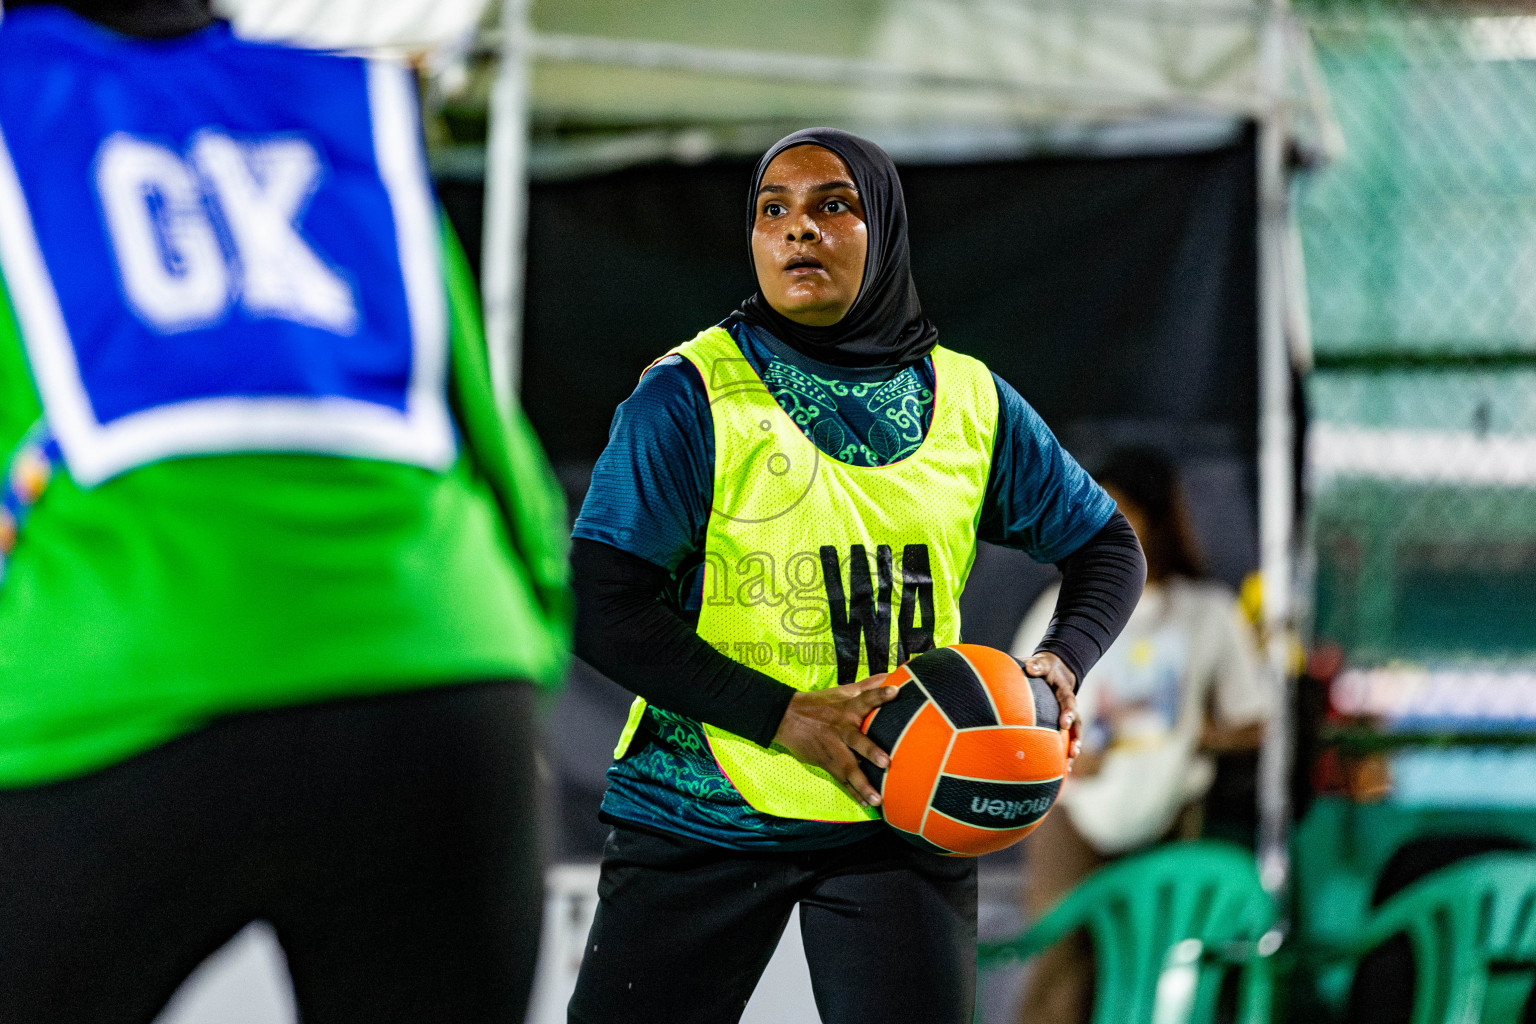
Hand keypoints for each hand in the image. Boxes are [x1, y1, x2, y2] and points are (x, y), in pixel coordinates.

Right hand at [772, 673, 896, 806]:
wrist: (786, 718)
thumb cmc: (819, 704)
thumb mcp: (841, 692)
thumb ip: (867, 686)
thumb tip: (889, 675)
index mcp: (847, 709)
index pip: (865, 698)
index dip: (879, 694)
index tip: (895, 691)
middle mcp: (841, 729)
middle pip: (857, 741)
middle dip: (871, 752)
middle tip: (886, 762)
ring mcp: (833, 749)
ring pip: (849, 768)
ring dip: (863, 785)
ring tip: (877, 799)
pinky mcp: (827, 763)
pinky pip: (842, 780)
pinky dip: (853, 792)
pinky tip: (866, 804)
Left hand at [1020, 652, 1080, 768]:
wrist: (1057, 670)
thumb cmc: (1044, 667)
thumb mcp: (1042, 662)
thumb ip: (1037, 665)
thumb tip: (1029, 667)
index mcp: (1064, 691)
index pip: (1068, 701)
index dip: (1068, 712)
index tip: (1064, 724)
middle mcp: (1070, 707)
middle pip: (1077, 724)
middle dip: (1075, 739)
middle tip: (1073, 753)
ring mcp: (1069, 717)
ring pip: (1074, 735)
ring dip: (1073, 749)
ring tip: (1069, 766)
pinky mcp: (1064, 725)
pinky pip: (1066, 740)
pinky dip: (1064, 754)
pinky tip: (1062, 771)